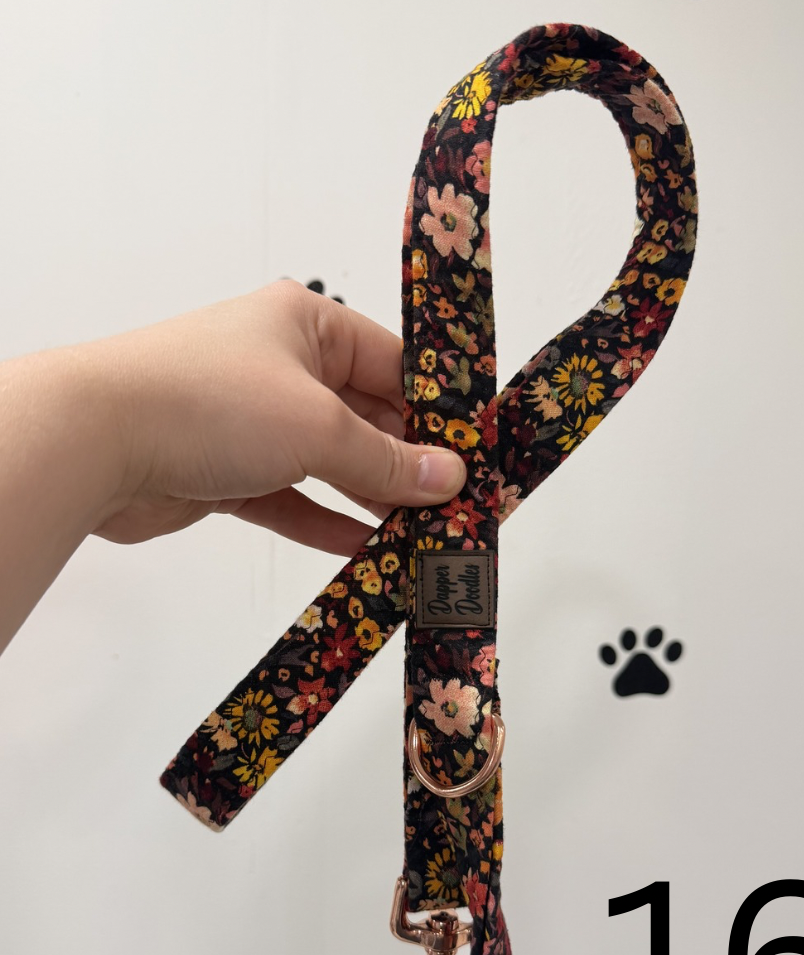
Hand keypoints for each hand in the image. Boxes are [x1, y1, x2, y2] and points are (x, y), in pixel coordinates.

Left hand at [86, 279, 466, 553]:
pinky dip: (324, 521)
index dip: (436, 410)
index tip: (475, 453)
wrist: (97, 442)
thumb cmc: (206, 402)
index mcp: (306, 325)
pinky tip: (365, 549)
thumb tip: (450, 478)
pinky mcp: (227, 471)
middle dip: (406, 463)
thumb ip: (387, 460)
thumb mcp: (318, 426)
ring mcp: (252, 420)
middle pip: (364, 417)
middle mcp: (281, 366)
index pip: (393, 365)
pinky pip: (291, 497)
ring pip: (329, 462)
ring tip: (421, 534)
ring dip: (370, 498)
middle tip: (455, 505)